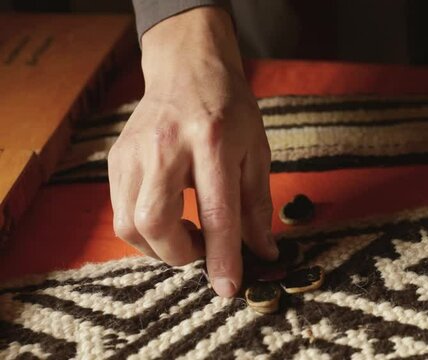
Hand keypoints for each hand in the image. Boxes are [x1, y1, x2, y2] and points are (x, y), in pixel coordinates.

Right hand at [108, 7, 277, 297]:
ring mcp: (133, 152)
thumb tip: (263, 251)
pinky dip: (143, 228)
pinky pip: (119, 211)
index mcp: (213, 142)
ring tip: (185, 232)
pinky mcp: (116, 158)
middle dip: (179, 255)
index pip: (216, 213)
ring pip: (128, 224)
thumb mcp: (257, 151)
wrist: (186, 69)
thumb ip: (258, 205)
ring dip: (158, 246)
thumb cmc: (229, 108)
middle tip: (201, 249)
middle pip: (155, 224)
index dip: (222, 257)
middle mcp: (166, 147)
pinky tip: (167, 214)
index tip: (228, 288)